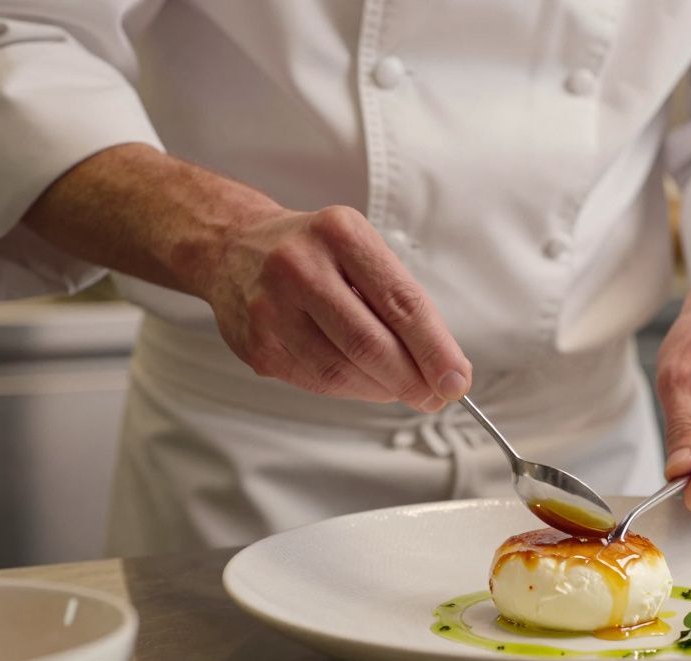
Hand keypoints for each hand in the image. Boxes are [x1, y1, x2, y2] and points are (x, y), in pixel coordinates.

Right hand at [198, 205, 471, 410]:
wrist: (233, 248)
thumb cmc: (314, 254)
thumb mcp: (360, 251)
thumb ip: (400, 301)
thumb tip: (444, 366)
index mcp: (340, 234)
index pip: (402, 302)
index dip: (436, 349)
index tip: (457, 379)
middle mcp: (301, 266)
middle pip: (372, 343)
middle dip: (414, 379)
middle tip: (436, 395)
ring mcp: (272, 308)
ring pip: (343, 371)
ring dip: (384, 390)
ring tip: (405, 390)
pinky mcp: (256, 346)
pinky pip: (317, 382)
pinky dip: (353, 390)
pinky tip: (368, 383)